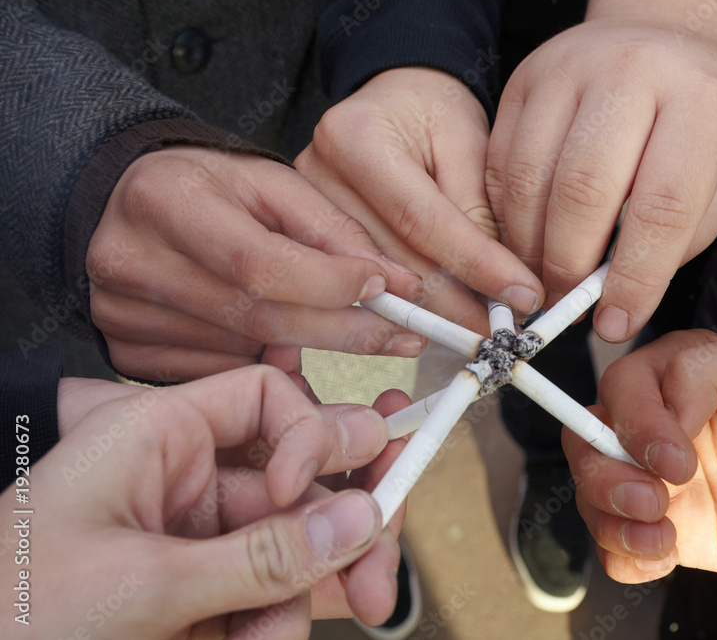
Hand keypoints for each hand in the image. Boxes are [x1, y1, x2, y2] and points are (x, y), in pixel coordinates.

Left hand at [4, 365, 407, 637]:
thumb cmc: (8, 614)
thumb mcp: (141, 582)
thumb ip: (261, 555)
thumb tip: (360, 519)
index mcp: (159, 438)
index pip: (269, 398)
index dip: (312, 433)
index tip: (309, 492)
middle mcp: (189, 481)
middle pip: (304, 482)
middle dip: (345, 533)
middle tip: (379, 580)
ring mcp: (199, 541)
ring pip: (297, 550)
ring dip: (298, 604)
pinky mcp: (203, 593)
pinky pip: (272, 596)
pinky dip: (275, 626)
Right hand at [89, 146, 426, 380]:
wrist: (132, 203)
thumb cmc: (210, 187)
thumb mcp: (274, 183)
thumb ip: (335, 229)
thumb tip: (397, 283)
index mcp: (165, 200)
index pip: (260, 262)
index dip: (330, 284)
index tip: (387, 289)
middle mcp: (133, 260)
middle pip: (259, 317)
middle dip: (343, 330)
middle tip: (400, 333)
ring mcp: (123, 314)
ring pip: (246, 352)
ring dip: (308, 351)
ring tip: (341, 328)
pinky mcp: (128, 350)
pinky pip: (219, 375)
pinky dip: (263, 367)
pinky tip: (285, 347)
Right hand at [295, 67, 543, 329]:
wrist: (394, 101)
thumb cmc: (433, 114)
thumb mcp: (469, 144)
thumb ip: (479, 211)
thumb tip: (504, 285)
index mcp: (356, 136)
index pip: (422, 218)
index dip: (475, 264)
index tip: (521, 295)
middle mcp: (315, 174)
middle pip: (394, 261)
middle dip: (457, 303)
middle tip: (504, 328)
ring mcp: (303, 210)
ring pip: (378, 285)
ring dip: (435, 314)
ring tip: (480, 326)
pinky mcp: (306, 237)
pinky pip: (360, 288)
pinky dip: (406, 309)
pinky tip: (439, 320)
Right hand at [486, 18, 716, 340]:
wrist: (658, 35)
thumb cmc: (697, 117)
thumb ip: (682, 232)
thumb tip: (614, 295)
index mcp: (700, 99)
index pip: (662, 207)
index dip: (635, 279)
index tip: (616, 323)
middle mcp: (631, 71)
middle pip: (582, 191)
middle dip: (568, 266)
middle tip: (568, 306)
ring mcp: (568, 67)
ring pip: (528, 177)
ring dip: (528, 247)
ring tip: (542, 279)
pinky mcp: (523, 77)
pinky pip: (499, 161)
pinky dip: (505, 214)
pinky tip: (524, 239)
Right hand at [565, 328, 716, 582]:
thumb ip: (714, 363)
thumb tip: (666, 404)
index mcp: (682, 374)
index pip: (623, 387)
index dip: (637, 424)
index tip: (678, 459)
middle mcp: (662, 424)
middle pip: (587, 438)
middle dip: (607, 474)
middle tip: (657, 501)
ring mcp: (662, 480)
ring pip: (592, 492)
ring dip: (610, 518)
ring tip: (664, 538)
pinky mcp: (675, 527)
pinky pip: (618, 544)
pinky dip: (623, 556)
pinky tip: (663, 557)